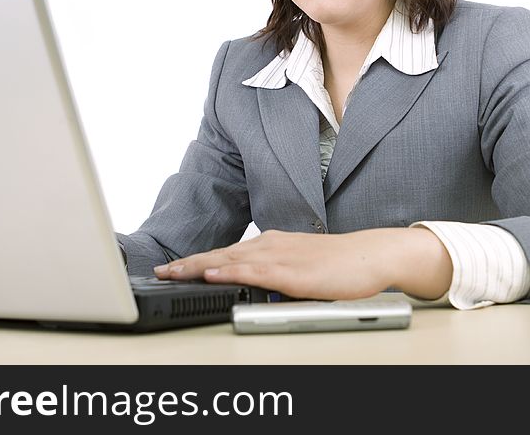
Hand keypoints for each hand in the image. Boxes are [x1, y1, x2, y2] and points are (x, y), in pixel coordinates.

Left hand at [153, 228, 452, 300]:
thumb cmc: (339, 263)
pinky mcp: (292, 272)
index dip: (197, 260)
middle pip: (220, 254)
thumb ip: (274, 273)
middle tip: (159, 271)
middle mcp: (270, 245)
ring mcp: (280, 256)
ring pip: (231, 260)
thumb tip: (253, 284)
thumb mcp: (298, 266)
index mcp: (270, 244)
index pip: (226, 253)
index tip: (172, 267)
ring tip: (173, 272)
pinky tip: (213, 274)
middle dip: (188, 263)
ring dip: (199, 266)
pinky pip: (255, 271)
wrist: (370, 256)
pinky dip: (230, 272)